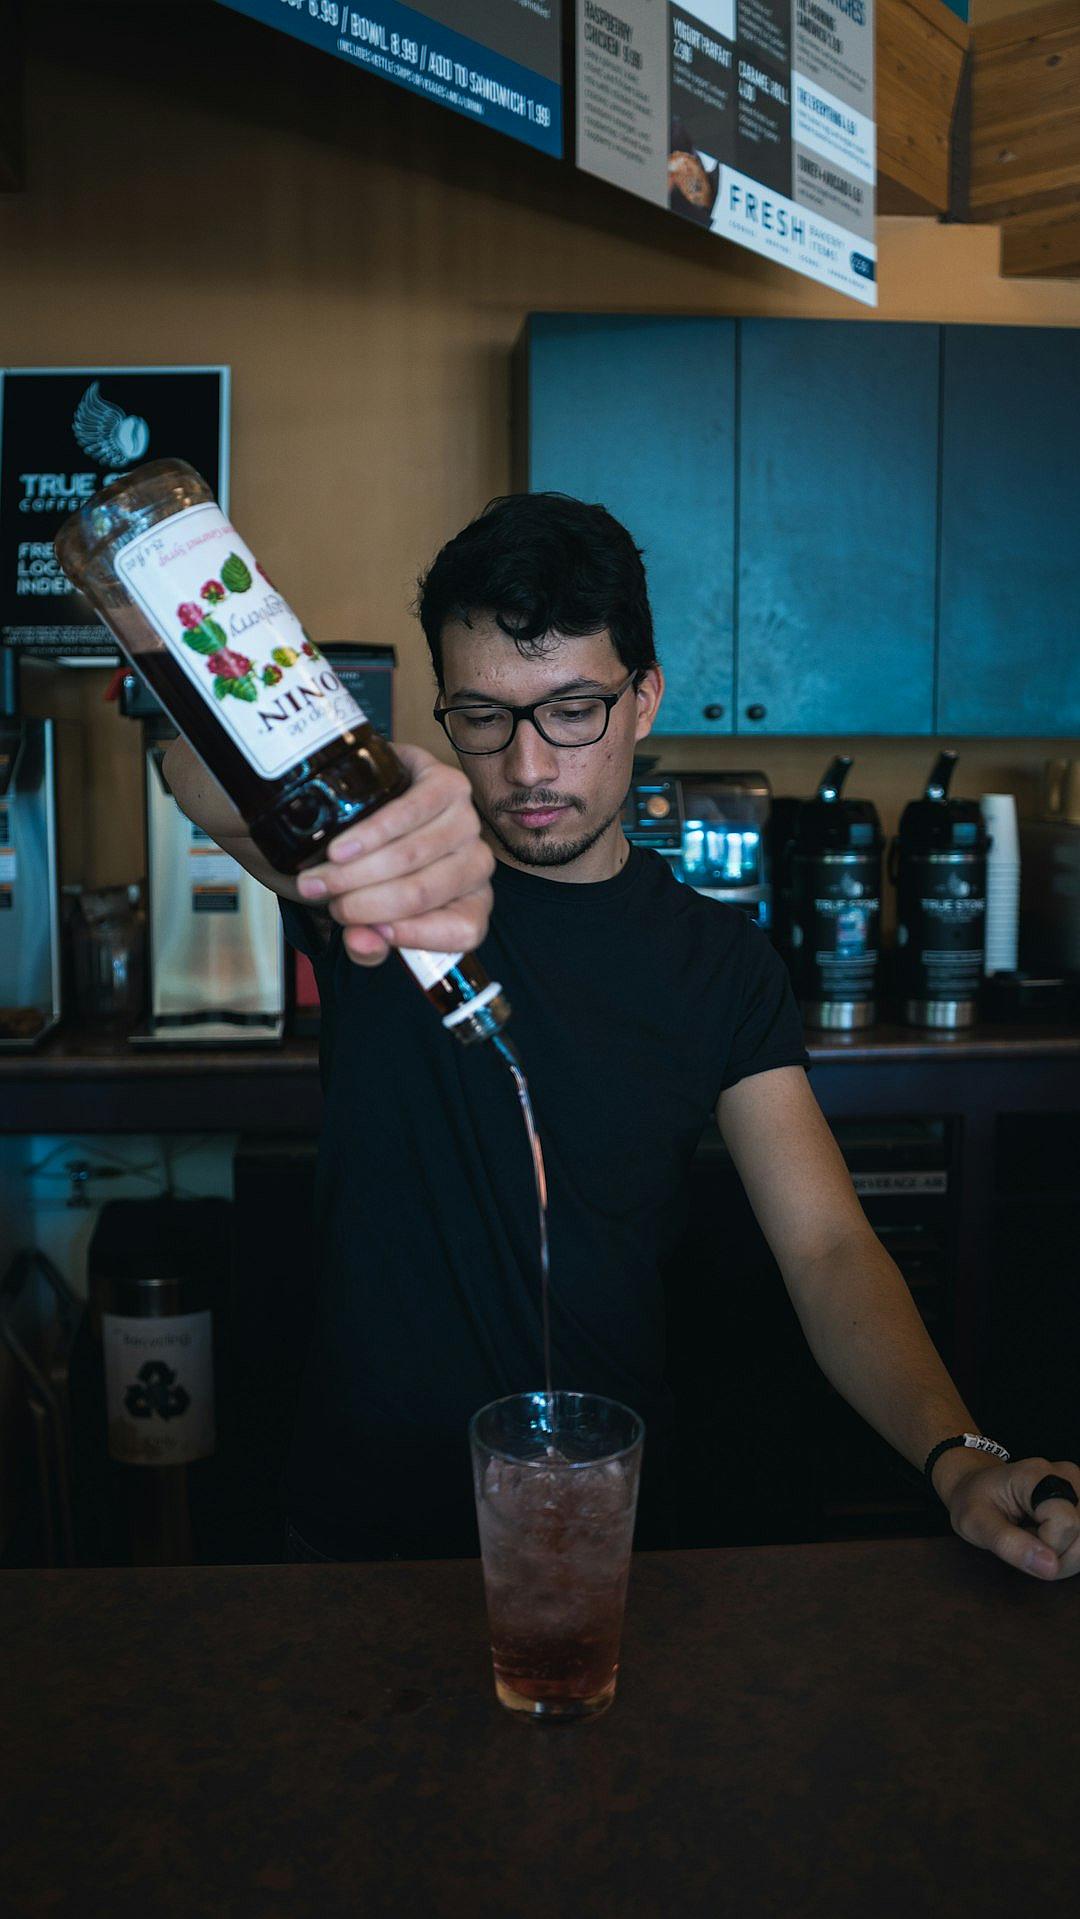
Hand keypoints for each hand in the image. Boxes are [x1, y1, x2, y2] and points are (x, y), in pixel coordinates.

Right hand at [295, 743, 493, 966]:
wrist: (380, 804)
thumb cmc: (381, 871)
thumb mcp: (373, 916)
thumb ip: (369, 944)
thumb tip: (360, 943)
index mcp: (472, 903)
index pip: (462, 930)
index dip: (411, 937)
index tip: (359, 932)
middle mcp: (478, 865)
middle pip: (423, 892)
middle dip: (362, 903)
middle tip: (320, 900)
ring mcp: (467, 823)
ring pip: (411, 855)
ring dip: (356, 871)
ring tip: (320, 876)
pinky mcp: (450, 785)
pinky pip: (410, 812)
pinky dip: (370, 834)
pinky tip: (342, 847)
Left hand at [944, 1455, 1079, 1580]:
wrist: (980, 1487)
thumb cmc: (975, 1502)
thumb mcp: (975, 1524)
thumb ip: (1009, 1545)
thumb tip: (1051, 1567)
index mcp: (1035, 1474)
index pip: (1066, 1521)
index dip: (1048, 1545)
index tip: (1021, 1539)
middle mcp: (1066, 1475)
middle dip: (1058, 1557)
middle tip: (1027, 1546)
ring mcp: (1079, 1485)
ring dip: (1066, 1556)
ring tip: (1037, 1542)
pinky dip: (1072, 1549)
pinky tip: (1051, 1540)